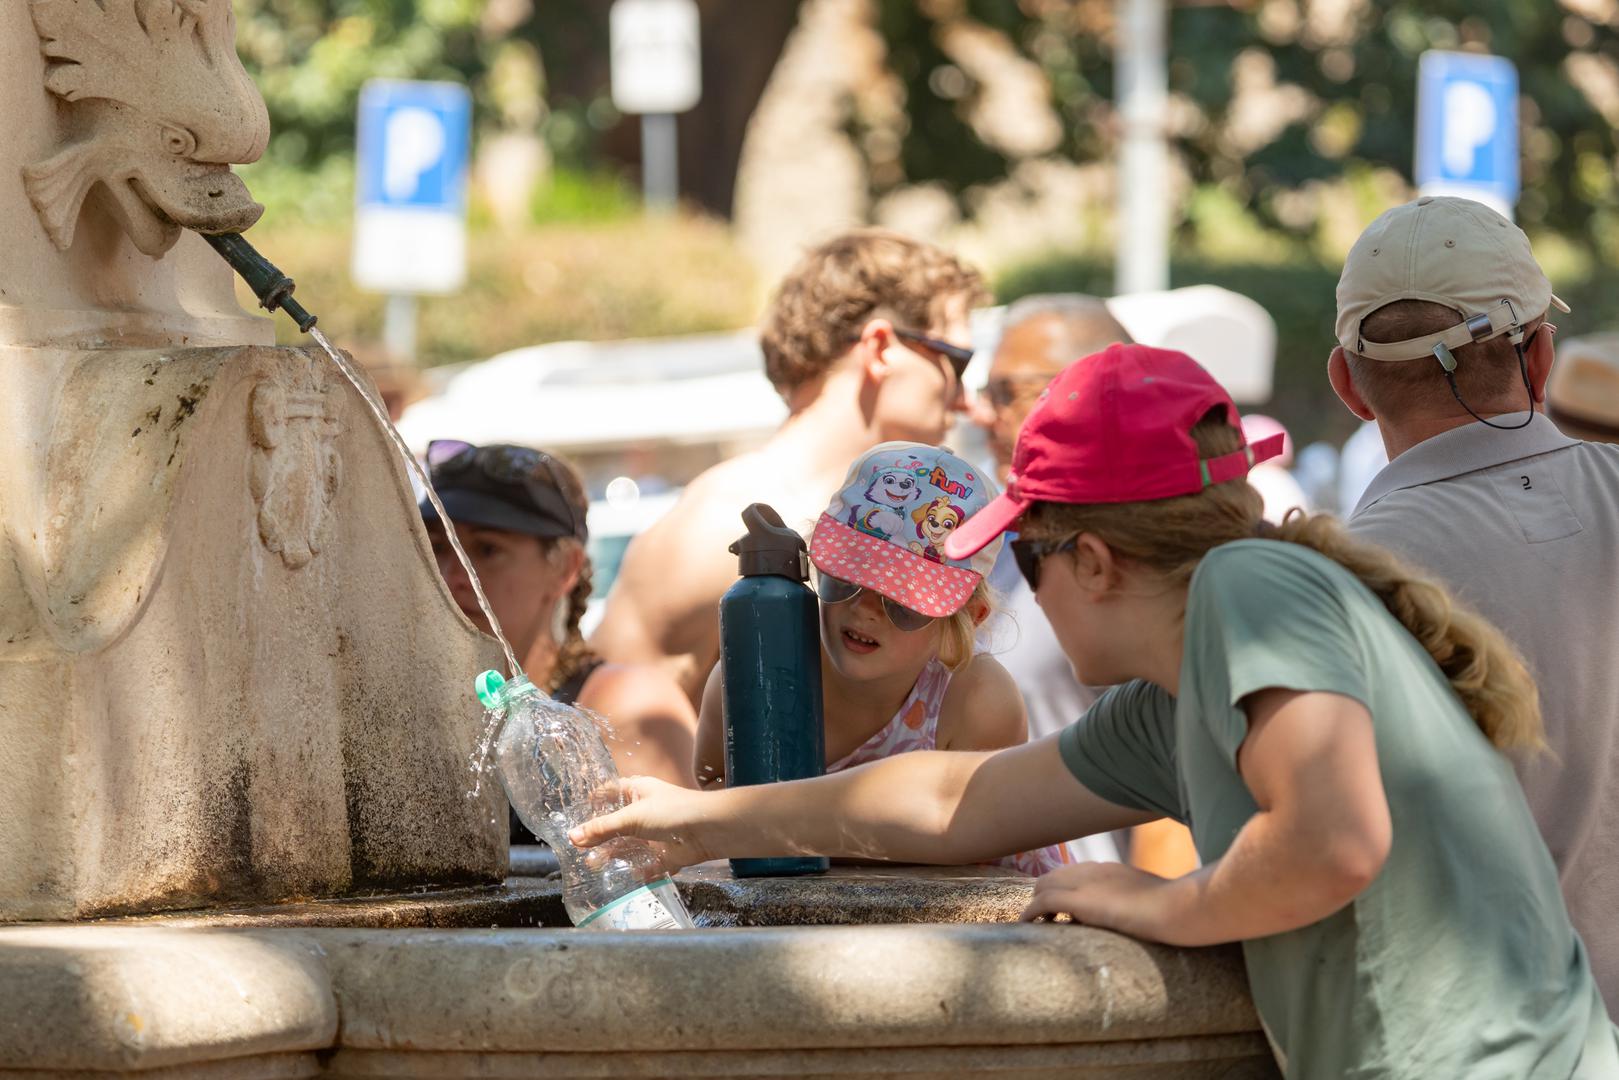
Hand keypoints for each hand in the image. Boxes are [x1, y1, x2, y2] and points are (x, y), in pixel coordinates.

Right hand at [568, 775, 718, 874]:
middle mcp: (645, 811)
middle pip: (616, 824)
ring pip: (629, 845)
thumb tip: (573, 836)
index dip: (593, 803)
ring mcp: (655, 833)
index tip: (572, 817)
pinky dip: (639, 871)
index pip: (609, 793)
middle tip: (578, 849)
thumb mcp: (632, 818)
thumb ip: (602, 829)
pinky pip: (648, 864)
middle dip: (599, 836)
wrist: (709, 830)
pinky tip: (626, 877)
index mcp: (638, 792)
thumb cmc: (672, 812)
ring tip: (593, 866)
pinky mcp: (666, 853)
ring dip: (614, 855)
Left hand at [1020, 862, 1179, 941]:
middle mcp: (1095, 871)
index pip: (1078, 873)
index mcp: (1113, 870)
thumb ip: (1143, 903)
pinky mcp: (1081, 900)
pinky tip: (1026, 924)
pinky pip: (1042, 902)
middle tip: (1045, 917)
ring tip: (1036, 924)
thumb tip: (1148, 917)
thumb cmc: (1178, 909)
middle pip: (1055, 876)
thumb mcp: (1157, 900)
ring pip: (1044, 885)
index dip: (1066, 888)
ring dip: (1036, 903)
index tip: (1063, 906)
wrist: (1179, 908)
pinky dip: (1030, 912)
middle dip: (1046, 894)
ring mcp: (1087, 883)